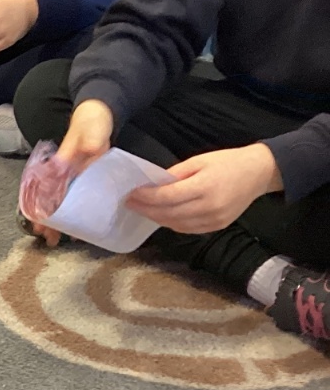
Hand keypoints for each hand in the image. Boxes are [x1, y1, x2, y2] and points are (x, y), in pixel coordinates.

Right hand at [23, 100, 114, 245]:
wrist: (99, 112)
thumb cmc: (92, 121)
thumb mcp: (91, 130)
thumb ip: (89, 140)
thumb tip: (85, 153)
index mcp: (61, 164)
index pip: (47, 190)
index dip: (42, 208)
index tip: (39, 224)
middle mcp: (64, 172)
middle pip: (51, 199)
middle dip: (48, 220)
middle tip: (48, 239)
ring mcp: (74, 176)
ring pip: (62, 201)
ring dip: (59, 219)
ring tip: (57, 237)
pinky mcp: (84, 177)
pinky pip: (76, 197)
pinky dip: (74, 211)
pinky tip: (78, 223)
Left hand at [125, 143, 282, 232]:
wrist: (259, 172)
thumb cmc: (228, 162)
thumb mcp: (199, 161)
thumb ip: (175, 174)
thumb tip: (152, 184)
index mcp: (205, 187)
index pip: (167, 197)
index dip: (146, 197)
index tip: (131, 193)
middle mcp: (209, 207)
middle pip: (168, 213)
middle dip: (146, 209)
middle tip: (129, 203)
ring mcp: (214, 220)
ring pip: (176, 224)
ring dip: (156, 218)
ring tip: (142, 209)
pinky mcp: (217, 226)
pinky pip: (187, 229)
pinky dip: (172, 223)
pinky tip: (162, 215)